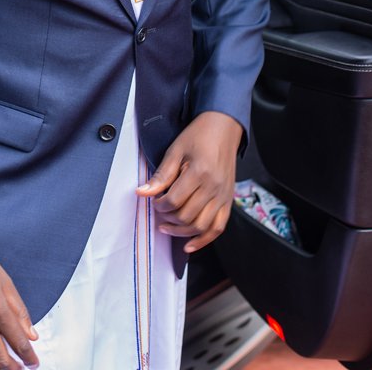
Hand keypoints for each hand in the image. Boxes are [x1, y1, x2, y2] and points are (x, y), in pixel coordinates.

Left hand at [136, 110, 241, 253]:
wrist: (224, 127)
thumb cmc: (199, 135)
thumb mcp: (176, 150)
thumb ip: (161, 175)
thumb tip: (142, 192)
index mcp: (199, 172)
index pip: (174, 200)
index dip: (159, 205)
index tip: (153, 200)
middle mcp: (214, 187)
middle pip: (186, 216)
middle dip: (167, 218)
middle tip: (158, 212)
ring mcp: (223, 196)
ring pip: (201, 226)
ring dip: (181, 232)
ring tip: (167, 227)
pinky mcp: (228, 200)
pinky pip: (218, 228)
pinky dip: (204, 240)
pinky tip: (189, 245)